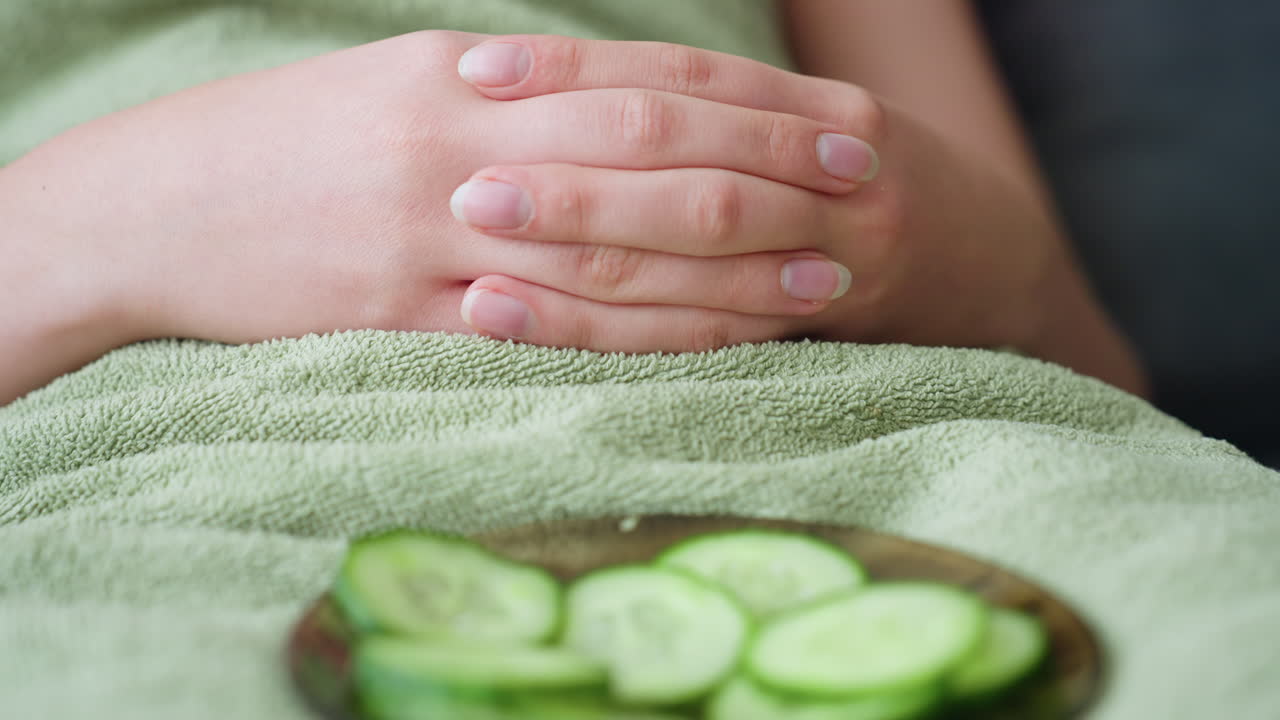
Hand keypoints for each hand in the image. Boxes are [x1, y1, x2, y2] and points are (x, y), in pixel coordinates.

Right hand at [5, 30, 870, 369]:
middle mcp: (465, 145)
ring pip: (617, 252)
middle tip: (861, 187)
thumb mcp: (397, 83)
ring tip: (824, 281)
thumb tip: (611, 102)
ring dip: (729, 268)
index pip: (637, 82)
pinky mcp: (410, 317)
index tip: (831, 119)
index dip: (745, 100)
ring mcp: (439, 236)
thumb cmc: (280, 141)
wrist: (150, 208)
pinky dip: (642, 336)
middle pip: (648, 157)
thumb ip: (507, 92)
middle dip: (766, 171)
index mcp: (466, 75)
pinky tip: (714, 343)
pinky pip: (554, 333)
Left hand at [450, 35, 1142, 390]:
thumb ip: (711, 114)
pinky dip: (614, 330)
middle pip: (680, 163)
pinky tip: (530, 327)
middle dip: (572, 179)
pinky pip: (702, 330)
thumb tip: (567, 97)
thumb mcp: (810, 126)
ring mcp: (832, 251)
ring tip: (475, 269)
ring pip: (690, 251)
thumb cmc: (867, 187)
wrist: (987, 263)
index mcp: (815, 105)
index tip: (478, 70)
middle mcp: (830, 170)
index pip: (677, 79)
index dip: (576, 71)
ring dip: (581, 258)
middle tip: (467, 189)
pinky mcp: (812, 324)